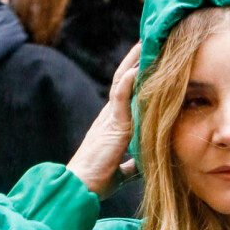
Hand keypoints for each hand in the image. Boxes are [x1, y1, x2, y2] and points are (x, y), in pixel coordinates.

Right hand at [66, 42, 140, 198]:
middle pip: (124, 81)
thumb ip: (133, 164)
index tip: (148, 61)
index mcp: (113, 125)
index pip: (126, 94)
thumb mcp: (122, 171)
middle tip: (149, 41)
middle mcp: (111, 116)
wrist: (81, 187)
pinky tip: (137, 68)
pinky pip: (119, 98)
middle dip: (136, 61)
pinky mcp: (112, 125)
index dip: (136, 77)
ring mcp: (110, 118)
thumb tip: (146, 166)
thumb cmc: (98, 180)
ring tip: (145, 43)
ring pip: (123, 83)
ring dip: (133, 62)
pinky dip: (128, 82)